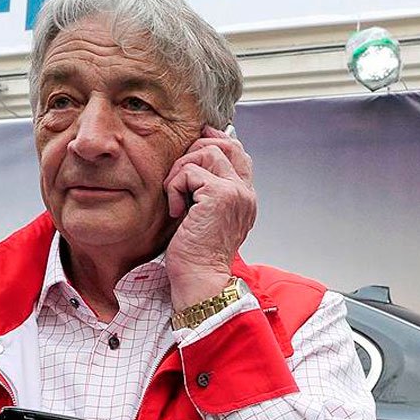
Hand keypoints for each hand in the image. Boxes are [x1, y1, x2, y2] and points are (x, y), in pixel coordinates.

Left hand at [163, 125, 256, 308]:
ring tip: (175, 198)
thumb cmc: (195, 255)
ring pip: (206, 152)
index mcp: (244, 198)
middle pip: (224, 145)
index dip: (216, 141)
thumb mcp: (203, 217)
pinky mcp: (220, 195)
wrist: (199, 279)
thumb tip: (190, 166)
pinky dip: (175, 188)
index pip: (238, 153)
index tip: (195, 141)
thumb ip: (205, 192)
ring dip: (180, 171)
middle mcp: (245, 193)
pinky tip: (176, 211)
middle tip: (177, 178)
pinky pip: (189, 171)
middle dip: (193, 153)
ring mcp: (236, 192)